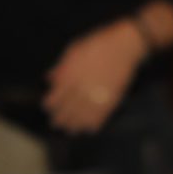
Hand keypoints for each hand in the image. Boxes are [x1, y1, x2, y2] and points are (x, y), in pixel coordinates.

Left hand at [43, 20, 150, 134]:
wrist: (125, 45)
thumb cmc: (98, 44)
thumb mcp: (74, 50)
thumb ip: (61, 67)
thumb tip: (49, 79)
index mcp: (70, 75)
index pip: (55, 97)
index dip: (49, 105)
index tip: (47, 107)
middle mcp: (81, 87)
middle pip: (67, 110)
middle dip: (59, 119)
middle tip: (56, 124)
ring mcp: (96, 95)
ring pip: (81, 117)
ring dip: (74, 125)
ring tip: (70, 130)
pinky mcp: (111, 100)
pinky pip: (100, 117)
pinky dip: (93, 125)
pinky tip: (88, 129)